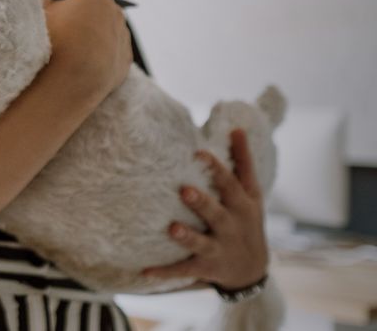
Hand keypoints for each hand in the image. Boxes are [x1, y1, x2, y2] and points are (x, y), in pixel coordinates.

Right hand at [43, 0, 132, 95]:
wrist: (67, 85)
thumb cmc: (52, 43)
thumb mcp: (40, 10)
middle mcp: (115, 13)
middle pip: (97, 2)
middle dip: (80, 6)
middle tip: (59, 18)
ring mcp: (122, 38)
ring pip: (106, 26)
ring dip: (91, 28)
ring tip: (70, 42)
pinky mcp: (123, 62)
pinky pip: (111, 49)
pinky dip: (99, 49)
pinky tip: (82, 58)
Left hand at [143, 130, 268, 289]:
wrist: (253, 271)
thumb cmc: (247, 221)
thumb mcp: (252, 194)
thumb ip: (242, 162)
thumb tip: (236, 128)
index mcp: (242, 205)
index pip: (232, 184)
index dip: (217, 168)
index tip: (199, 152)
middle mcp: (232, 226)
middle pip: (217, 213)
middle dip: (202, 203)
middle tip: (184, 189)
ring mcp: (219, 249)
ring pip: (202, 243)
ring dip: (187, 237)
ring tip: (171, 228)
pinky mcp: (207, 268)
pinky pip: (184, 270)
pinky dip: (165, 271)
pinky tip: (145, 271)